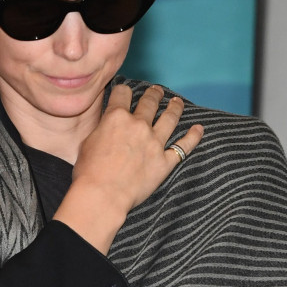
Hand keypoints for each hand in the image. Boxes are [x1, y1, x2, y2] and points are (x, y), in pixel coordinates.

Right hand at [53, 84, 202, 253]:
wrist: (102, 195)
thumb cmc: (88, 172)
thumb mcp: (87, 142)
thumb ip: (101, 129)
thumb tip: (107, 126)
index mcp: (116, 117)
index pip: (122, 93)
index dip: (124, 91)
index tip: (126, 92)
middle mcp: (138, 125)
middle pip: (149, 102)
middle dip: (153, 94)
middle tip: (157, 91)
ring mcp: (154, 143)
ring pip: (169, 118)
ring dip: (175, 108)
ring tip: (177, 102)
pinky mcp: (164, 162)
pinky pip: (183, 147)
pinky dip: (193, 137)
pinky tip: (199, 129)